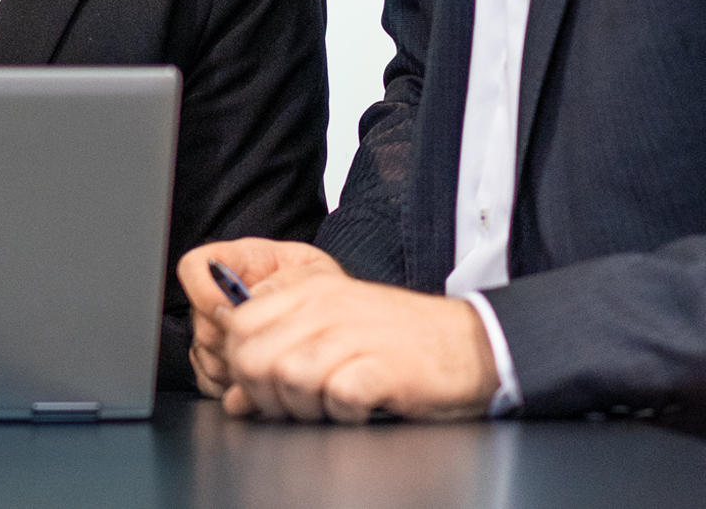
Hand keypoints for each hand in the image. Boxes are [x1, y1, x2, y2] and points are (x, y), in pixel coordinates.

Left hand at [181, 240, 498, 423]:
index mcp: (308, 290)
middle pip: (253, 358)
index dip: (241, 365)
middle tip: (296, 404)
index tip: (266, 383)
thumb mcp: (332, 332)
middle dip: (265, 394)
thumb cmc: (398, 340)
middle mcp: (325, 306)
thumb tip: (235, 401)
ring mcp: (354, 334)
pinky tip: (359, 407)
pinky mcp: (382, 367)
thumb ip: (278, 355)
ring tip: (330, 405)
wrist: (470, 345)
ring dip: (303, 408)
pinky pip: (336, 397)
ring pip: (288, 378)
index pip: (238, 326)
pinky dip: (342, 413)